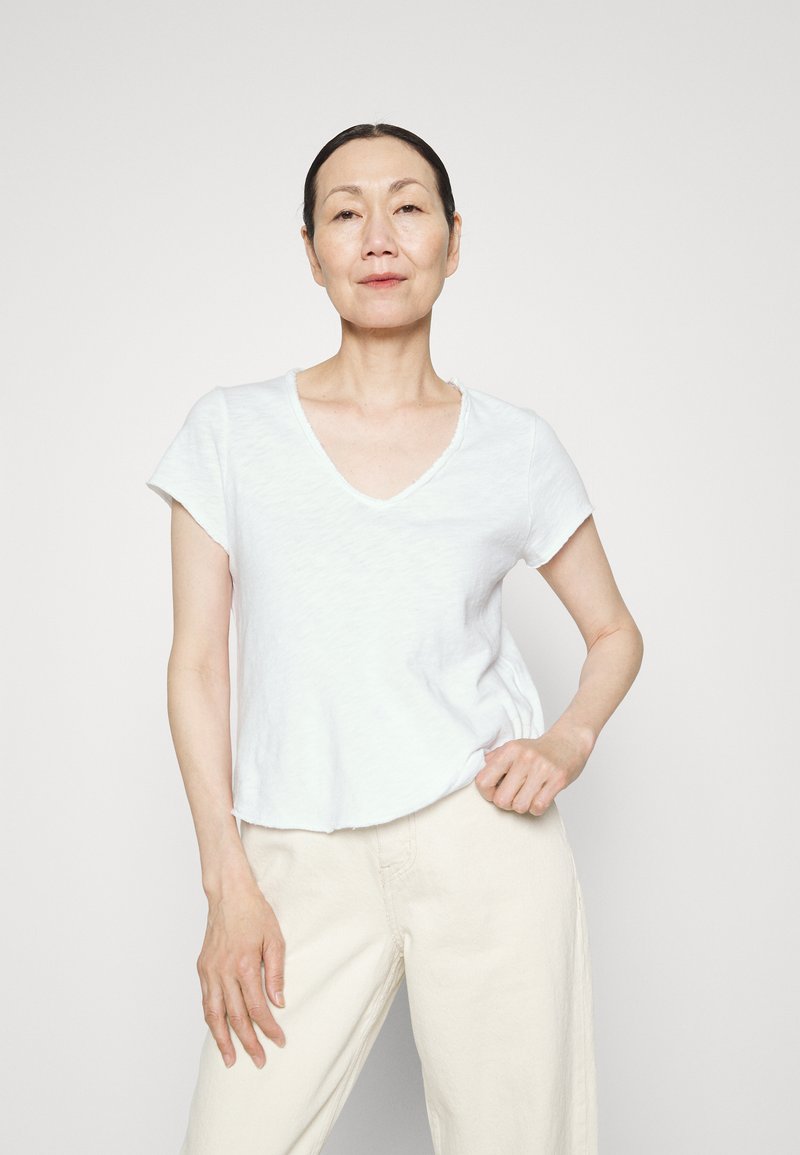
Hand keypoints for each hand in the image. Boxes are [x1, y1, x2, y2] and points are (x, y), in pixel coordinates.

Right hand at [197, 880, 286, 1068]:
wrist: (229, 894)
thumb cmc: (255, 913)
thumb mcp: (275, 939)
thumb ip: (276, 973)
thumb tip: (279, 1003)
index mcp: (245, 965)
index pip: (257, 1008)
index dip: (268, 1028)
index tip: (278, 1041)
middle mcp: (224, 972)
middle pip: (235, 1017)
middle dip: (248, 1043)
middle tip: (259, 1061)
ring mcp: (210, 971)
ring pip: (214, 1014)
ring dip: (222, 1039)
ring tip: (230, 1059)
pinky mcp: (202, 968)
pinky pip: (206, 1000)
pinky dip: (211, 1019)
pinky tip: (217, 1030)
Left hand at [473, 726, 593, 814]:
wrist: (569, 741)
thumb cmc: (538, 750)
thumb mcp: (514, 747)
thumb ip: (495, 759)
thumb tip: (480, 772)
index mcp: (510, 750)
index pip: (484, 781)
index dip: (487, 793)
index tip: (495, 792)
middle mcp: (525, 758)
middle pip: (501, 799)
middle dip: (505, 803)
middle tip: (513, 796)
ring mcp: (542, 769)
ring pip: (520, 806)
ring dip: (522, 806)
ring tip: (526, 796)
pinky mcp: (558, 780)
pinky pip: (538, 807)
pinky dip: (536, 808)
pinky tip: (538, 798)